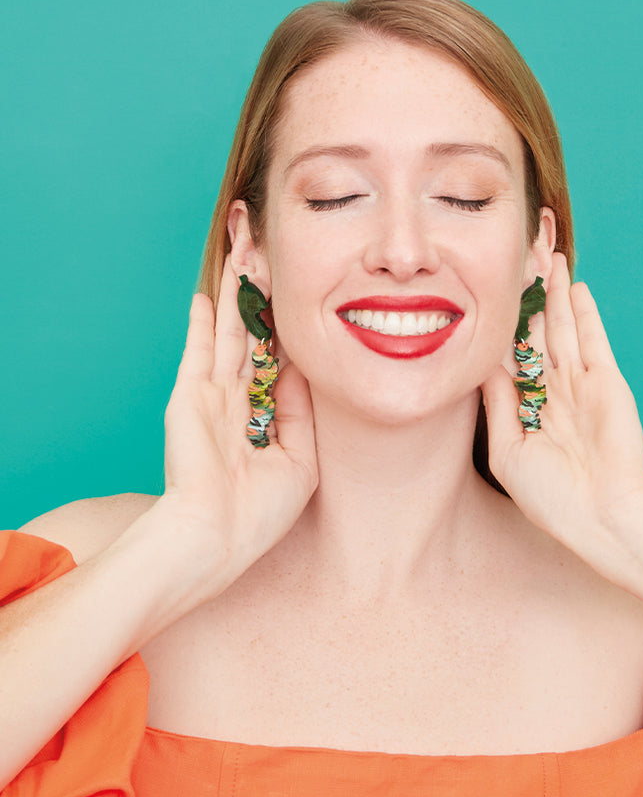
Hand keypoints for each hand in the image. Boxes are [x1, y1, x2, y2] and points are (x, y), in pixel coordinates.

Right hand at [159, 257, 317, 588]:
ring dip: (236, 297)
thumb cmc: (259, 514)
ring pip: (229, 335)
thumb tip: (300, 371)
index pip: (276, 364)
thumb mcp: (300, 462)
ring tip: (242, 258)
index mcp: (260, 422)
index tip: (300, 300)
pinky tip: (208, 294)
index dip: (288, 332)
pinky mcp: (188, 396)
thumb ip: (300, 413)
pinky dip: (203, 322)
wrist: (216, 538)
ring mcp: (210, 399)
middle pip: (252, 339)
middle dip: (261, 301)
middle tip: (268, 263)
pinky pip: (199, 350)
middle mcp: (234, 405)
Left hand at [482, 253, 642, 549]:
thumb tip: (481, 365)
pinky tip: (573, 286)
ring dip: (554, 296)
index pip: (508, 359)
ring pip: (562, 330)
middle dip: (526, 301)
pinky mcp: (607, 381)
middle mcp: (553, 392)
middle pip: (535, 335)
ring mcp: (580, 385)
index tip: (481, 297)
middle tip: (514, 264)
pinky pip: (592, 339)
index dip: (497, 328)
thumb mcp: (508, 450)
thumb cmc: (551, 496)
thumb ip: (497, 404)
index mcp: (527, 410)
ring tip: (544, 260)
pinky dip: (583, 312)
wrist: (602, 515)